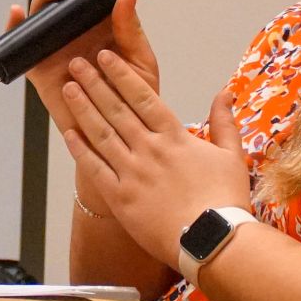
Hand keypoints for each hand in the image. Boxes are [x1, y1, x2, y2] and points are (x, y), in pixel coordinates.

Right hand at [7, 0, 161, 136]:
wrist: (118, 136)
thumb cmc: (132, 100)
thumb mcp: (139, 61)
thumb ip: (131, 28)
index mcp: (106, 21)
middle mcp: (78, 26)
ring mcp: (56, 42)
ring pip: (46, 9)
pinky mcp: (38, 63)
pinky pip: (21, 41)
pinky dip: (15, 24)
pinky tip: (17, 12)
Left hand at [58, 50, 252, 269]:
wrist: (213, 241)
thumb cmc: (225, 202)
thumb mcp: (232, 156)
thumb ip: (224, 122)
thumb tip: (224, 93)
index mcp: (175, 137)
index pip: (143, 97)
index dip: (121, 75)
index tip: (106, 58)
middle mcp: (150, 150)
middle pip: (116, 109)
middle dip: (94, 83)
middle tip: (76, 64)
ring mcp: (133, 173)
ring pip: (101, 134)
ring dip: (83, 109)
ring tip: (68, 89)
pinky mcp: (121, 198)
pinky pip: (95, 169)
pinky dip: (80, 150)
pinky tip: (69, 133)